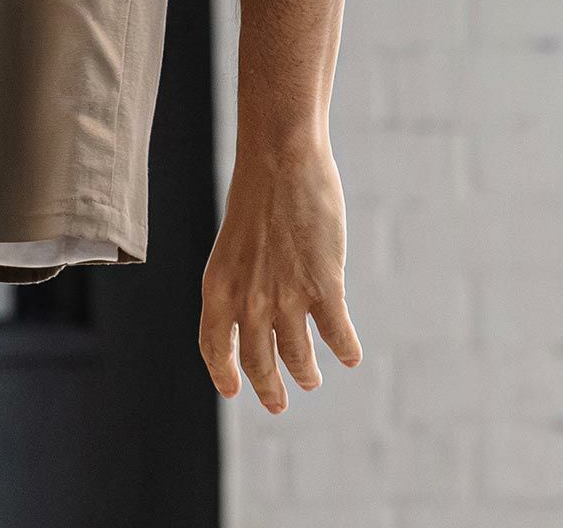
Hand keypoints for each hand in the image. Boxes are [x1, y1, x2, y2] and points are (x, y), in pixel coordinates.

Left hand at [199, 136, 361, 412]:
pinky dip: (345, 350)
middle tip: (278, 404)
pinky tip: (349, 355)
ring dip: (307, 374)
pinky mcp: (325, 288)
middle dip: (269, 389)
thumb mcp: (234, 243)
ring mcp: (288, 297)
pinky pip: (338, 337)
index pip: (213, 346)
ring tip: (312, 379)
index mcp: (218, 285)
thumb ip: (241, 280)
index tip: (232, 389)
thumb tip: (257, 314)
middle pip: (258, 363)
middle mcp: (248, 300)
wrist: (281, 158)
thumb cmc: (258, 192)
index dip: (223, 372)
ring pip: (299, 358)